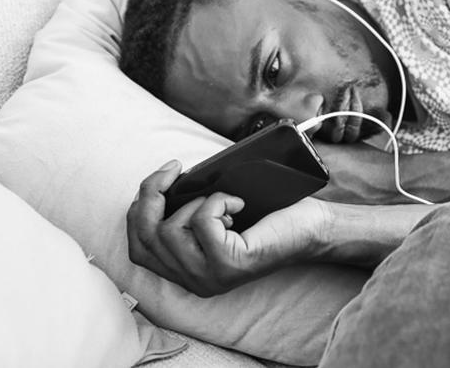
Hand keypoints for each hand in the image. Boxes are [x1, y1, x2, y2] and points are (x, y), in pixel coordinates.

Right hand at [126, 160, 330, 296]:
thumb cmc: (267, 214)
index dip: (139, 209)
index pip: (137, 248)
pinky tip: (239, 204)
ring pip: (169, 231)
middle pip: (144, 236)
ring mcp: (208, 277)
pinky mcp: (228, 264)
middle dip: (152, 193)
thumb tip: (165, 182)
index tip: (162, 178)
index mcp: (185, 271)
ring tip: (224, 200)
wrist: (312, 227)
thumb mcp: (216, 214)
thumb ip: (186, 211)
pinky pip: (201, 222)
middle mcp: (192, 281)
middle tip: (175, 169)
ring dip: (194, 202)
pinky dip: (217, 202)